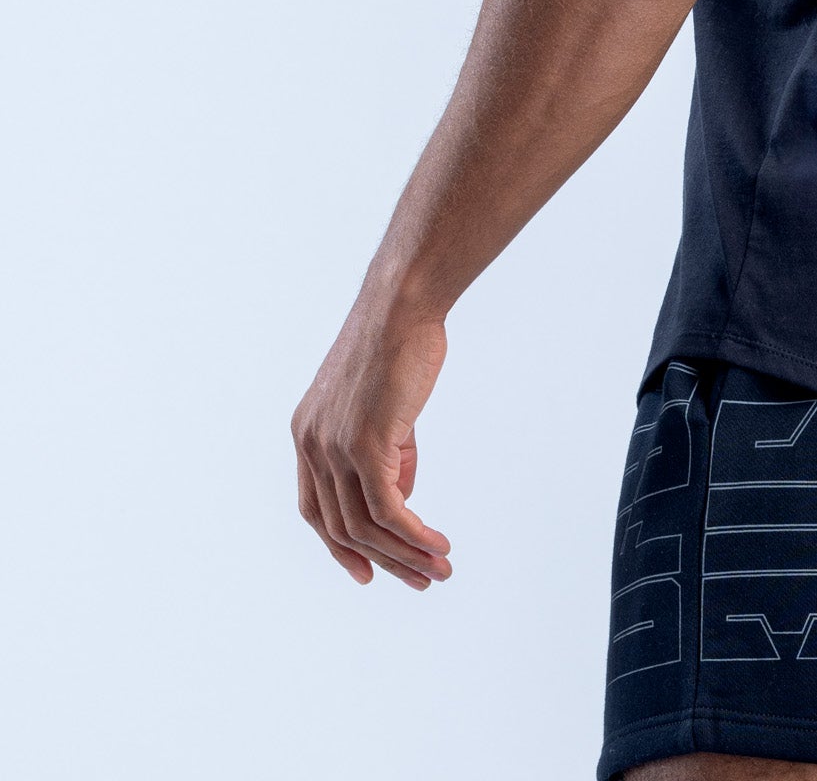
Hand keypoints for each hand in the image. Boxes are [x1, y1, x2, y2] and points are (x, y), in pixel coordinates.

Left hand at [292, 303, 452, 588]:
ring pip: (364, 524)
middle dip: (382, 560)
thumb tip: (400, 497)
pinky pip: (386, 508)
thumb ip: (389, 454)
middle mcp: (310, 446)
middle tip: (419, 581)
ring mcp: (332, 447)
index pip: (316, 509)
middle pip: (340, 527)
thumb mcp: (385, 406)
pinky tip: (436, 542)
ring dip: (404, 554)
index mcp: (307, 435)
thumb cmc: (401, 344)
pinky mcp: (363, 444)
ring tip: (438, 569)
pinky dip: (412, 533)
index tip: (368, 572)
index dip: (339, 546)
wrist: (403, 305)